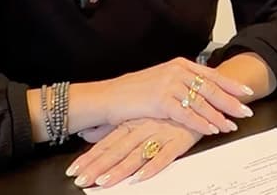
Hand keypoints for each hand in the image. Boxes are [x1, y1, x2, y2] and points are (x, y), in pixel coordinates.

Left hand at [67, 118, 201, 187]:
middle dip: (98, 167)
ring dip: (120, 169)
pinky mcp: (179, 139)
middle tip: (82, 180)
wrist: (203, 94)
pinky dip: (153, 165)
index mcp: (132, 123)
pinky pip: (165, 155)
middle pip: (117, 151)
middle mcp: (143, 128)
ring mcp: (160, 133)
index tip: (74, 171)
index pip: (107, 143)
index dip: (90, 157)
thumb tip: (88, 132)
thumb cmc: (168, 109)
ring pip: (136, 154)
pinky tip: (141, 175)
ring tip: (104, 182)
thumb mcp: (138, 116)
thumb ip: (112, 127)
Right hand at [95, 57, 254, 136]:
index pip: (212, 75)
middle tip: (246, 111)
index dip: (231, 85)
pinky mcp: (160, 100)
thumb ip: (184, 81)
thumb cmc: (135, 91)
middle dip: (231, 102)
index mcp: (181, 64)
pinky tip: (211, 129)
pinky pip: (186, 114)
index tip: (247, 93)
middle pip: (211, 88)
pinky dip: (201, 123)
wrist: (110, 96)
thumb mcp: (163, 79)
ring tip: (231, 125)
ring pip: (202, 102)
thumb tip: (205, 90)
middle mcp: (177, 71)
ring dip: (218, 116)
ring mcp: (169, 84)